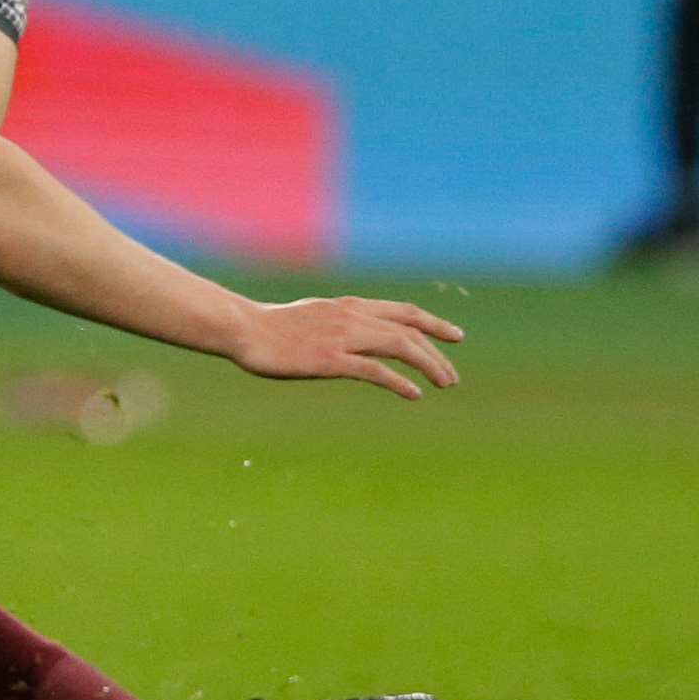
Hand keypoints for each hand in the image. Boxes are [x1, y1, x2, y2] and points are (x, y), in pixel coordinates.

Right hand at [225, 296, 461, 399]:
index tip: (454, 335)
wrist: (244, 330)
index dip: (432, 323)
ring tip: (445, 384)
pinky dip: (398, 381)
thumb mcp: (314, 316)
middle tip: (452, 377)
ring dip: (428, 365)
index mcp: (350, 306)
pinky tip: (413, 394)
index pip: (403, 311)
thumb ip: (338, 322)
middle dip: (437, 352)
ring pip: (400, 346)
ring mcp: (343, 337)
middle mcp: (353, 317)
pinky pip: (374, 370)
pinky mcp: (330, 359)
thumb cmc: (272, 327)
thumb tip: (352, 334)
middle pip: (410, 331)